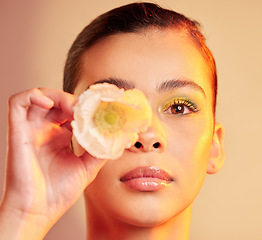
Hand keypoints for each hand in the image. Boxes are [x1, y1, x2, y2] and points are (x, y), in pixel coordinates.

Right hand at [0, 88, 105, 238]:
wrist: (37, 212)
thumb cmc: (58, 193)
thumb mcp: (87, 167)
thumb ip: (100, 150)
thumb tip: (115, 136)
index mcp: (59, 138)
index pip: (72, 112)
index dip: (85, 108)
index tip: (101, 108)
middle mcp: (45, 131)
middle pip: (59, 101)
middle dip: (75, 102)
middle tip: (88, 111)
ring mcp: (31, 129)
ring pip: (41, 96)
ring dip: (59, 96)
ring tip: (73, 109)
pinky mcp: (17, 130)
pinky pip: (18, 102)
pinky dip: (34, 95)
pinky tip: (50, 103)